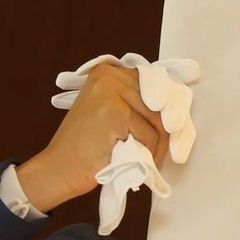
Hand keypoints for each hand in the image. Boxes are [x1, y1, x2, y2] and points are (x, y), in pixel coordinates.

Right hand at [16, 62, 168, 212]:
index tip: (171, 127)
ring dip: (158, 145)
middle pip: (162, 103)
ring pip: (159, 120)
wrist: (61, 168)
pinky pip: (150, 135)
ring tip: (143, 156)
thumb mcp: (112, 112)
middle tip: (156, 150)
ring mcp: (111, 92)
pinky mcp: (115, 112)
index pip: (158, 85)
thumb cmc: (90, 146)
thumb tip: (177, 106)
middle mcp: (110, 76)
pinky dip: (148, 153)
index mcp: (109, 71)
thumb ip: (138, 102)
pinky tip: (133, 158)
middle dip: (166, 131)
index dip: (169, 109)